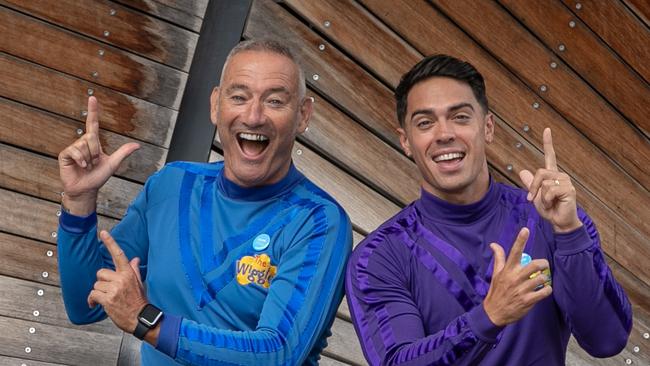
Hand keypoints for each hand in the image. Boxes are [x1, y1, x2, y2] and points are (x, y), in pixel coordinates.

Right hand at [58, 97, 139, 214]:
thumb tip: (137, 145)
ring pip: (84, 145)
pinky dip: (81, 160)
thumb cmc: (98, 177)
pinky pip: (75, 151)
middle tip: (94, 163)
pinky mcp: (65, 154)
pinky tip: (81, 166)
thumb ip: (123, 153)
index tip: (92, 98)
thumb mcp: (113, 163)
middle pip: (91, 138)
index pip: (93, 123)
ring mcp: (73, 148)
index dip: (93, 111)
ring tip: (87, 166)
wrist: (86, 189)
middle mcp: (83, 142)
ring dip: (89, 159)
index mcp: (93, 142)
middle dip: (96, 152)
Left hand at [88, 230, 147, 333]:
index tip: (103, 232)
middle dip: (101, 282)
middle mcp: (121, 278)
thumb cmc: (139, 302)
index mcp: (128, 273)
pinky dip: (92, 300)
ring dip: (98, 293)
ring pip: (96, 285)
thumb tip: (135, 259)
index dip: (110, 242)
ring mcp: (115, 289)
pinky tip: (95, 304)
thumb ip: (134, 270)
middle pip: (100, 273)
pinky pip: (93, 294)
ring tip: (106, 299)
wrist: (141, 318)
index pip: (119, 254)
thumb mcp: (139, 283)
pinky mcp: (108, 299)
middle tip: (108, 291)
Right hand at [483, 228, 551, 326]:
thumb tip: (493, 244)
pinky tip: (543, 290)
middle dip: (543, 263)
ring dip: (544, 278)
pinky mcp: (528, 301)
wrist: (494, 313)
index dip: (520, 240)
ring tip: (541, 281)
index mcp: (507, 270)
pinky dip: (547, 289)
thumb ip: (498, 258)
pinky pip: (544, 291)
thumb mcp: (496, 274)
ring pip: (541, 278)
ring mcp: (521, 290)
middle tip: (543, 266)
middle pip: (535, 265)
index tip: (525, 229)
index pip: (514, 251)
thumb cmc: (496, 291)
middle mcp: (514, 278)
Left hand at [519, 128, 581, 232]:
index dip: (548, 143)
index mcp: (552, 174)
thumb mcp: (536, 196)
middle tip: (533, 200)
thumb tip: (521, 171)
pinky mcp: (569, 189)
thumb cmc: (550, 209)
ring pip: (544, 183)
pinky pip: (550, 190)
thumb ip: (530, 184)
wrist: (559, 222)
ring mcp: (566, 181)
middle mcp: (560, 175)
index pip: (550, 155)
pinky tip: (554, 204)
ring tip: (549, 203)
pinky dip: (547, 200)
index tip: (547, 129)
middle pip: (539, 172)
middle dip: (533, 188)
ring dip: (541, 197)